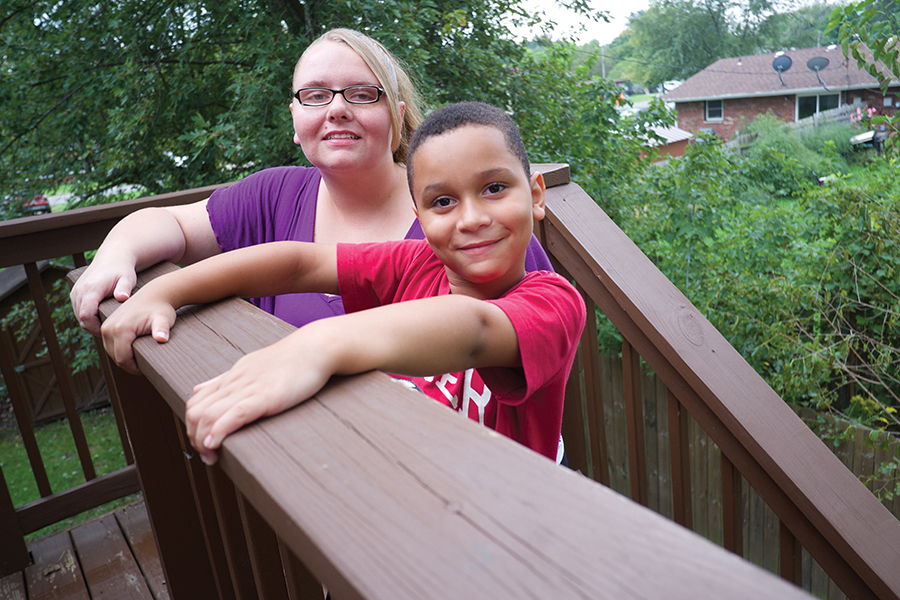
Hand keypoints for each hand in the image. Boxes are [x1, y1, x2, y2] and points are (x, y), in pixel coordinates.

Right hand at [71, 260, 136, 335]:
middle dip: (94, 328)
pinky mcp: (75, 292)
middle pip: (81, 318)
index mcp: (91, 289)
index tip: (108, 331)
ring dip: (90, 323)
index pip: (86, 316)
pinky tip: (102, 317)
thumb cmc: (123, 270)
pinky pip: (78, 310)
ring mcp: (75, 291)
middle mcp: (79, 290)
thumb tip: (122, 297)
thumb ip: (124, 288)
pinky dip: (87, 316)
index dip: (95, 327)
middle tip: (110, 331)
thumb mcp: (127, 278)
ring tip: (108, 324)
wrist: (113, 256)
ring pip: (78, 316)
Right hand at [100, 285, 176, 373]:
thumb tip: (162, 338)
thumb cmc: (161, 308)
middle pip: (116, 357)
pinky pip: (110, 345)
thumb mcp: (164, 319)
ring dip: (124, 358)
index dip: (135, 368)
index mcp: (120, 329)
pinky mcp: (106, 326)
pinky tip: (133, 350)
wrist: (154, 294)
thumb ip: (162, 329)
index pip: (123, 359)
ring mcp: (105, 327)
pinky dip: (120, 351)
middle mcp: (108, 328)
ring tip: (140, 357)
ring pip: (111, 352)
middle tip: (145, 364)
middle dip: (130, 365)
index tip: (147, 368)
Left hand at [185, 332, 332, 464]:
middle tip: (208, 456)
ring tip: (212, 457)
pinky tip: (216, 444)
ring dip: (203, 441)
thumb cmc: (290, 359)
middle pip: (196, 412)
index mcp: (232, 377)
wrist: (315, 347)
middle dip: (194, 438)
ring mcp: (249, 389)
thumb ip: (224, 380)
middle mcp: (234, 382)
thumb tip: (198, 389)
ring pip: (208, 415)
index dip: (192, 427)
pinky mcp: (265, 396)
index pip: (195, 403)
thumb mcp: (249, 367)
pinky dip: (219, 431)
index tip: (203, 443)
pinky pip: (235, 414)